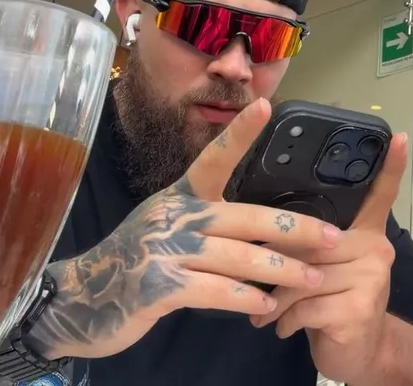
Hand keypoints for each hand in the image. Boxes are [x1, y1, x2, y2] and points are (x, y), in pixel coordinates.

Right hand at [26, 99, 342, 359]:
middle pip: (246, 217)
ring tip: (313, 277)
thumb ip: (209, 219)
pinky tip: (266, 305)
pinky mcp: (159, 287)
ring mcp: (165, 251)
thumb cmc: (136, 262)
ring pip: (237, 256)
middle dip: (295, 228)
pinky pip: (212, 290)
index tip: (267, 106)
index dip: (241, 133)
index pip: (214, 158)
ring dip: (281, 270)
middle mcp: (174, 217)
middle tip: (333, 235)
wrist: (79, 300)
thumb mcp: (168, 226)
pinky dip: (243, 298)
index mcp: (180, 197)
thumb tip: (265, 220)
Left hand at [255, 133, 409, 383]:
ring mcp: (373, 277)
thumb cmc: (335, 307)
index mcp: (367, 235)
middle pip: (313, 242)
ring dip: (277, 300)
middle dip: (279, 266)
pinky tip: (285, 328)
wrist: (361, 355)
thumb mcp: (325, 271)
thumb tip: (271, 229)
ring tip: (268, 313)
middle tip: (260, 282)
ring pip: (304, 275)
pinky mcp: (360, 307)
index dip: (390, 167)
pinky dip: (286, 320)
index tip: (397, 137)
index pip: (380, 196)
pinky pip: (306, 304)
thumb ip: (313, 246)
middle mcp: (376, 250)